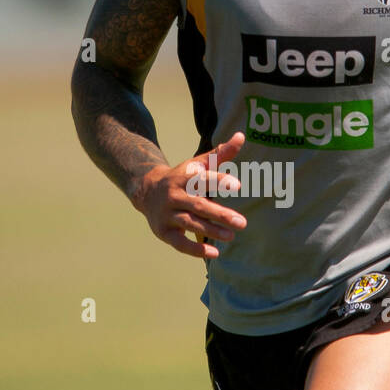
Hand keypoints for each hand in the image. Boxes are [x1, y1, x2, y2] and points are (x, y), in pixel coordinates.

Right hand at [132, 132, 247, 258]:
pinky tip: (214, 253)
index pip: (202, 179)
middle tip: (242, 223)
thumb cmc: (183, 178)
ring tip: (232, 236)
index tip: (237, 185)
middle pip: (198, 205)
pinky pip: (179, 243)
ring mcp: (167, 214)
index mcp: (184, 177)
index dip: (219, 181)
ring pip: (190, 223)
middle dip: (220, 214)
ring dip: (211, 231)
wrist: (147, 192)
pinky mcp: (163, 232)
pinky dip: (195, 249)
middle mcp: (174, 195)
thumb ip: (221, 153)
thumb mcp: (198, 164)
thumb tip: (241, 136)